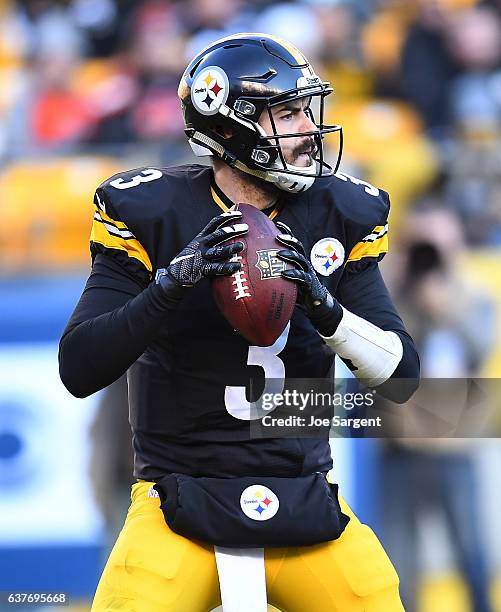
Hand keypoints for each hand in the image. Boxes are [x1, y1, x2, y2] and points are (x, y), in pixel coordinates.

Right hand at [157, 211, 247, 287]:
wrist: (175, 276)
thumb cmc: (191, 262)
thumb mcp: (198, 248)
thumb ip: (211, 243)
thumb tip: (230, 239)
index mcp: (201, 238)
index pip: (214, 223)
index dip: (227, 217)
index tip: (240, 214)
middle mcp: (201, 245)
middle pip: (219, 234)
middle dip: (233, 230)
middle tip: (246, 227)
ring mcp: (201, 257)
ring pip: (218, 250)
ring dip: (231, 248)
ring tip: (242, 245)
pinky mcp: (202, 269)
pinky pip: (217, 268)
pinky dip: (228, 267)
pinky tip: (237, 266)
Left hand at [275, 221, 342, 336]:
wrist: (316, 303)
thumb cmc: (298, 288)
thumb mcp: (287, 276)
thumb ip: (277, 270)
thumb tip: (256, 265)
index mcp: (299, 259)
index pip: (293, 242)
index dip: (287, 232)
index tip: (277, 223)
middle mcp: (304, 263)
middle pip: (298, 247)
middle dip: (289, 239)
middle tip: (278, 236)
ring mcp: (308, 272)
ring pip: (300, 259)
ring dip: (289, 254)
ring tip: (278, 253)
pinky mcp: (309, 283)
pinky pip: (301, 277)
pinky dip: (292, 274)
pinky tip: (283, 273)